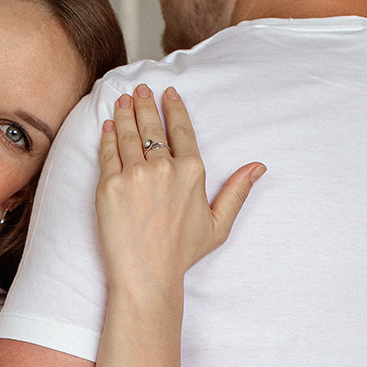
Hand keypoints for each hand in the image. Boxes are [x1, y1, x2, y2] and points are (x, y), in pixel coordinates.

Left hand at [96, 85, 263, 292]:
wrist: (147, 275)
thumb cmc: (181, 254)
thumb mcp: (218, 224)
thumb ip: (237, 191)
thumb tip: (258, 167)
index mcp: (192, 172)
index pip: (181, 130)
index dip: (173, 109)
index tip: (168, 94)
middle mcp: (164, 168)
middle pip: (152, 126)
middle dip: (145, 104)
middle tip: (140, 90)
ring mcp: (135, 175)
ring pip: (128, 134)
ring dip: (124, 113)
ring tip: (121, 101)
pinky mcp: (110, 185)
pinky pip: (108, 152)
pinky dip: (107, 135)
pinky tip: (108, 125)